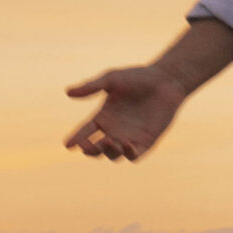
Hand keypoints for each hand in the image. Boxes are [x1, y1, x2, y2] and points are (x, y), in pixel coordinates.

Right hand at [64, 65, 189, 160]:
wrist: (165, 80)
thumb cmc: (138, 77)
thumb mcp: (111, 79)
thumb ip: (91, 86)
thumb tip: (68, 92)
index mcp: (104, 117)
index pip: (86, 131)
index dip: (76, 138)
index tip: (68, 144)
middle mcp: (114, 131)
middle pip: (97, 148)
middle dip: (91, 150)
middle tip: (87, 146)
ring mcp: (130, 138)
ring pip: (114, 154)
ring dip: (108, 151)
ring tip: (108, 141)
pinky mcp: (146, 143)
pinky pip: (135, 156)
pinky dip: (129, 154)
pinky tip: (126, 145)